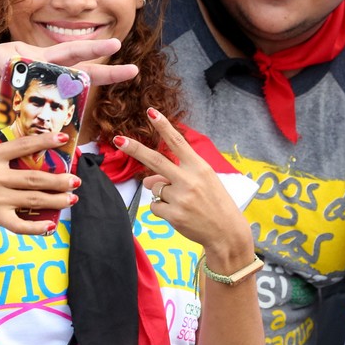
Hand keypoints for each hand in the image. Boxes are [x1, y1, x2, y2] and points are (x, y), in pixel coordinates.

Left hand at [0, 39, 137, 123]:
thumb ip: (11, 59)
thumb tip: (28, 62)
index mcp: (38, 61)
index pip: (69, 54)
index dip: (92, 50)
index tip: (115, 46)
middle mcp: (45, 81)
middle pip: (82, 77)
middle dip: (108, 73)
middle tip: (133, 71)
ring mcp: (40, 101)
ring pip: (69, 105)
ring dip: (85, 110)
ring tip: (101, 115)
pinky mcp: (30, 122)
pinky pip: (49, 128)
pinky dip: (61, 135)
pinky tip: (71, 143)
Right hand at [0, 132, 80, 234]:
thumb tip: (26, 138)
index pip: (24, 145)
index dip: (46, 141)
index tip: (65, 139)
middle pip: (34, 177)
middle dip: (60, 179)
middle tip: (76, 180)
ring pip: (32, 200)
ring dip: (56, 200)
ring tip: (72, 198)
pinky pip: (18, 225)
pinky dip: (36, 228)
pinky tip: (51, 226)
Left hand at [113, 108, 252, 258]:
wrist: (227, 232)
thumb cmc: (215, 203)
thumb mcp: (202, 182)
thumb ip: (176, 175)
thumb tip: (146, 180)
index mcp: (199, 167)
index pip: (178, 142)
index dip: (163, 126)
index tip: (151, 112)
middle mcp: (189, 180)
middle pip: (155, 160)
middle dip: (135, 149)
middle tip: (118, 140)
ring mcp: (180, 198)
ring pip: (155, 187)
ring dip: (162, 193)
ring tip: (184, 203)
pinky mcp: (173, 215)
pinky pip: (154, 206)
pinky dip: (162, 209)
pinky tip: (179, 213)